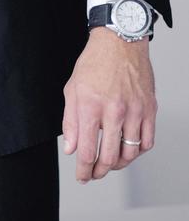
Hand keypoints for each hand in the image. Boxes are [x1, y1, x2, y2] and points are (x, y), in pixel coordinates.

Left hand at [61, 27, 156, 181]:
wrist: (119, 44)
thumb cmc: (93, 64)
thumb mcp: (72, 90)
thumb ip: (70, 122)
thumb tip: (72, 149)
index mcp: (90, 106)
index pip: (88, 150)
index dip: (84, 169)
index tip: (81, 176)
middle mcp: (114, 111)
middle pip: (110, 156)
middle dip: (99, 171)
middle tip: (93, 174)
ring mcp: (135, 111)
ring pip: (130, 153)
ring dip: (118, 165)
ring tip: (108, 164)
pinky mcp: (150, 110)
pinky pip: (147, 142)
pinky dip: (137, 152)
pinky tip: (127, 151)